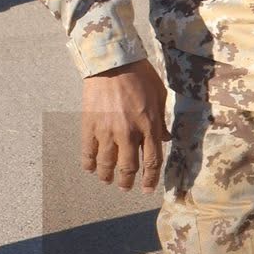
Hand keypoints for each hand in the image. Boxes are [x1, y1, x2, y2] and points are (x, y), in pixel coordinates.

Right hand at [80, 60, 168, 190]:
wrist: (112, 64)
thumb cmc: (141, 76)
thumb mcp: (160, 97)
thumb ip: (162, 121)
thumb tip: (166, 140)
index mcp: (149, 126)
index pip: (151, 161)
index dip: (150, 179)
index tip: (147, 189)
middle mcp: (128, 133)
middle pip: (128, 167)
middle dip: (127, 182)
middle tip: (126, 188)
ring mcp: (107, 131)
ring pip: (106, 164)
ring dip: (107, 176)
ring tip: (108, 181)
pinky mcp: (89, 126)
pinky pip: (88, 152)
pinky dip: (89, 164)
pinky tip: (91, 169)